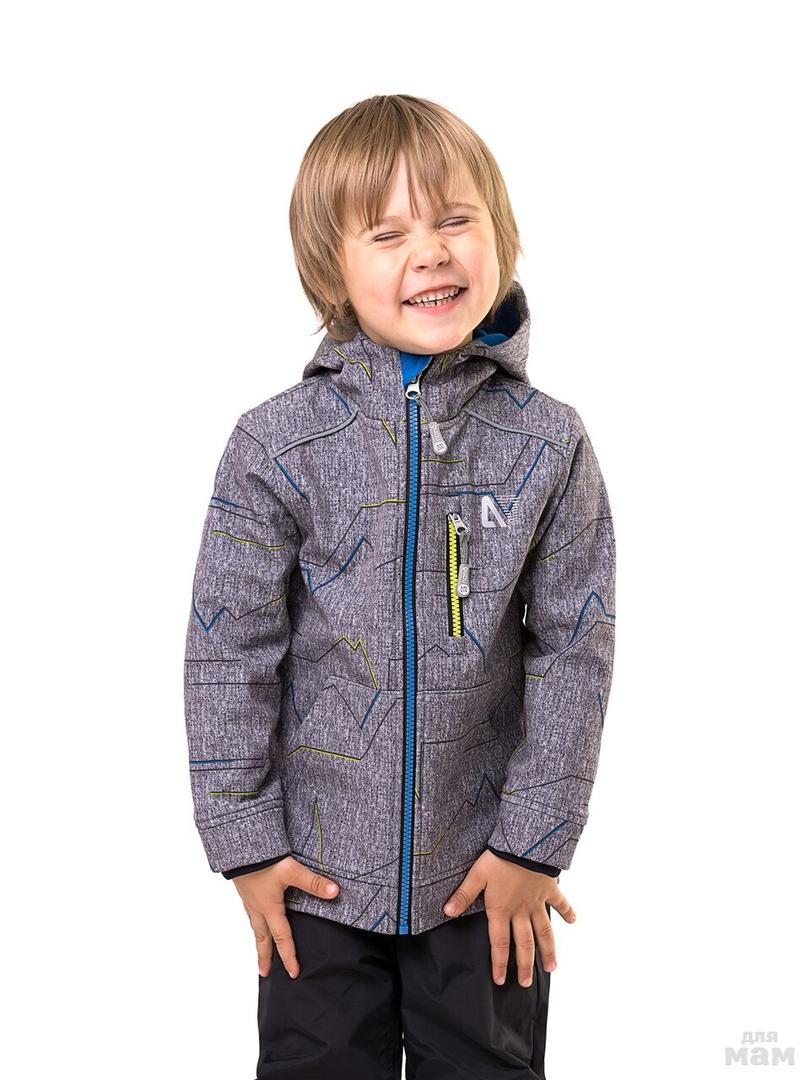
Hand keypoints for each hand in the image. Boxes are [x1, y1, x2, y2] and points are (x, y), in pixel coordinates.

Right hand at [231, 855, 339, 978]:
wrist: (241, 849)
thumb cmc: (264, 860)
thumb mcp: (292, 870)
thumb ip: (313, 882)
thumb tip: (334, 893)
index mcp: (270, 909)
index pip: (282, 938)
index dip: (289, 957)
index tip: (293, 973)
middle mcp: (258, 908)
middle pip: (262, 938)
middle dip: (264, 957)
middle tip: (264, 973)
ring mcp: (249, 900)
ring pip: (254, 926)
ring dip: (258, 940)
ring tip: (260, 948)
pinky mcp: (245, 890)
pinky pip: (250, 912)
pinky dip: (254, 922)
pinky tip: (256, 916)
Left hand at [442, 849, 575, 985]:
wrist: (525, 844)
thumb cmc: (499, 858)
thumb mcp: (477, 875)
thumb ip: (463, 894)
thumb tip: (447, 911)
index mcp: (502, 910)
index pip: (500, 943)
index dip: (500, 963)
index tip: (501, 980)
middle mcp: (521, 911)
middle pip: (524, 944)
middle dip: (525, 966)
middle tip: (527, 983)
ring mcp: (537, 902)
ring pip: (544, 932)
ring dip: (548, 950)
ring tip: (551, 967)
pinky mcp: (549, 889)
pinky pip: (560, 903)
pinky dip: (567, 912)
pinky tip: (573, 921)